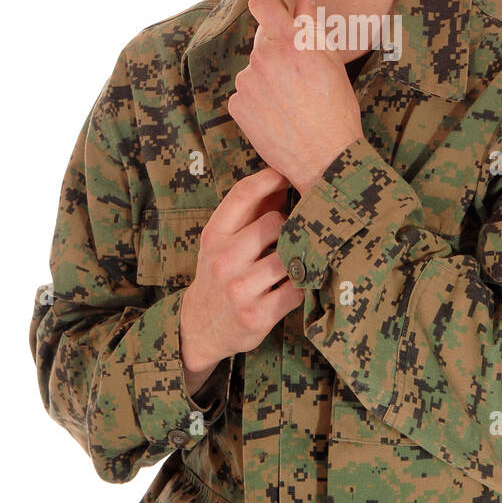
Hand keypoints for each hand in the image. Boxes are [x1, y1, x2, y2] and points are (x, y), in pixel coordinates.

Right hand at [179, 166, 303, 381]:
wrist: (201, 326)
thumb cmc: (220, 272)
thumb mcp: (222, 241)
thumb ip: (249, 211)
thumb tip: (285, 176)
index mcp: (213, 236)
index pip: (242, 194)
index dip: (270, 179)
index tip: (287, 176)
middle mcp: (223, 261)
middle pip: (274, 223)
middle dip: (287, 225)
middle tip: (289, 234)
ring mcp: (240, 290)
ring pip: (289, 257)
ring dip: (296, 257)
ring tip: (292, 260)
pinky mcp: (258, 315)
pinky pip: (297, 289)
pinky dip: (300, 285)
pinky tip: (293, 284)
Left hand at [227, 0, 363, 193]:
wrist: (324, 158)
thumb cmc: (336, 110)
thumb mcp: (331, 62)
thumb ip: (312, 23)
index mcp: (291, 42)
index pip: (262, 3)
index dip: (267, 4)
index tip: (273, 10)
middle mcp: (264, 58)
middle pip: (263, 41)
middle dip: (278, 52)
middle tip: (298, 77)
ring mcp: (247, 82)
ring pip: (254, 69)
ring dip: (267, 78)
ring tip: (290, 102)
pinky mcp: (237, 105)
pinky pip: (244, 93)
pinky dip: (257, 101)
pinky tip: (277, 115)